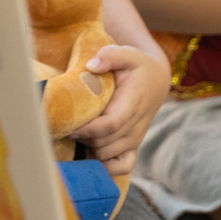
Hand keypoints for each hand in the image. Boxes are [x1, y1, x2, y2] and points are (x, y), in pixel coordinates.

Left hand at [71, 44, 170, 175]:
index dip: (89, 129)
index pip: (111, 125)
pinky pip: (121, 167)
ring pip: (107, 155)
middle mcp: (135, 126)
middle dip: (83, 139)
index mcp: (132, 104)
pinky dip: (105, 166)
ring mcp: (135, 139)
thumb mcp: (126, 52)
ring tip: (75, 133)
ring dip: (88, 148)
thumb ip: (109, 56)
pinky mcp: (133, 147)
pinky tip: (90, 153)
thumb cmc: (136, 66)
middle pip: (105, 144)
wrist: (155, 81)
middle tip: (65, 127)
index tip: (70, 126)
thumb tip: (91, 66)